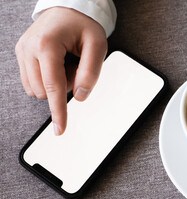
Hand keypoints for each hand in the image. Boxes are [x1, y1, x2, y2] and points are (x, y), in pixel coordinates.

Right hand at [15, 7, 107, 134]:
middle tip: (76, 65)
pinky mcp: (21, 55)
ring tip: (66, 62)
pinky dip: (47, 79)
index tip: (60, 129)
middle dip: (64, 86)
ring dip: (55, 83)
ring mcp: (22, 52)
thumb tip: (80, 96)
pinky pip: (32, 82)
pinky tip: (56, 64)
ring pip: (37, 89)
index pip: (53, 86)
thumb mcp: (97, 45)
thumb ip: (91, 72)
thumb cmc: (83, 25)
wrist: (67, 9)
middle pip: (45, 91)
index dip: (58, 111)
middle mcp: (29, 48)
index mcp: (47, 45)